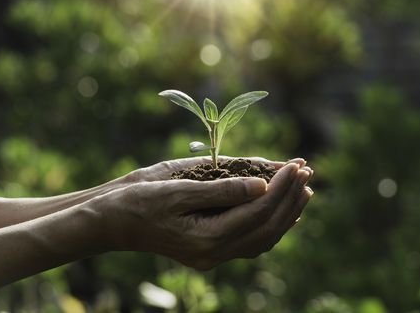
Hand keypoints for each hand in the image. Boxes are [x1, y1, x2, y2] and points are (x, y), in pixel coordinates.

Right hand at [98, 160, 312, 269]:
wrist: (113, 221)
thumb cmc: (140, 201)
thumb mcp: (178, 190)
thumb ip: (222, 190)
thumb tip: (263, 185)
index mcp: (206, 240)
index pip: (258, 213)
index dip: (281, 187)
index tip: (295, 164)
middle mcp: (214, 253)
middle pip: (267, 228)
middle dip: (290, 198)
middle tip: (306, 170)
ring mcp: (213, 255)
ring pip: (263, 238)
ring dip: (286, 212)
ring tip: (304, 187)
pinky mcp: (211, 249)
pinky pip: (251, 240)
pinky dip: (271, 223)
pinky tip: (283, 208)